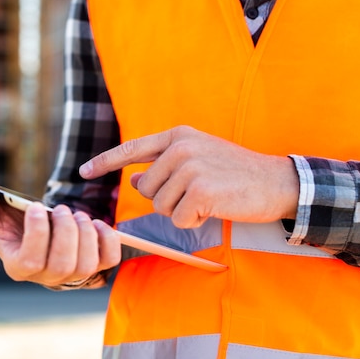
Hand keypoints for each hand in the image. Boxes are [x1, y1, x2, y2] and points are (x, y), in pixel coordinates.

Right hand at [0, 181, 120, 286]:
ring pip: (86, 265)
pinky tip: (95, 223)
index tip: (36, 206)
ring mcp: (72, 275)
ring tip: (76, 214)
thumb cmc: (11, 221)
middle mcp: (46, 277)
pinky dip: (106, 239)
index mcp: (18, 266)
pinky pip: (108, 260)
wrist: (39, 229)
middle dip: (65, 232)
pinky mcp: (95, 267)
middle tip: (60, 208)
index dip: (37, 233)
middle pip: (62, 265)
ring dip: (85, 234)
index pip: (31, 261)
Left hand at [79, 125, 298, 227]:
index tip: (83, 171)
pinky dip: (194, 222)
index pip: (132, 148)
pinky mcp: (201, 190)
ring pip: (160, 206)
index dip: (105, 161)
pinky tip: (214, 209)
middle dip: (166, 200)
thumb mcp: (197, 160)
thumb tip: (133, 180)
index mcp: (178, 136)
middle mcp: (180, 147)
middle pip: (146, 189)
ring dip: (181, 212)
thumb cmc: (235, 173)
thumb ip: (163, 167)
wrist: (276, 181)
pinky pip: (179, 219)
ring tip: (208, 199)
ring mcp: (190, 167)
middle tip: (197, 194)